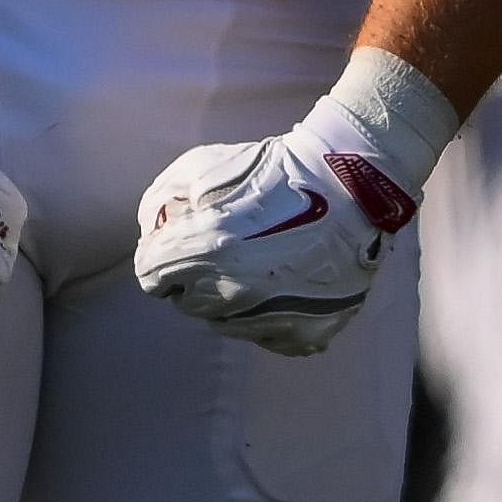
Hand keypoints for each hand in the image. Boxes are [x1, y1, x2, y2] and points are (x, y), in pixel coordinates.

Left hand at [133, 119, 412, 354]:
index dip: (163, 255)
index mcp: (202, 252)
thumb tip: (151, 237)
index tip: (180, 242)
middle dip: (197, 276)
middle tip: (227, 247)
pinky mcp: (304, 334)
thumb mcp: (199, 167)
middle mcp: (232, 295)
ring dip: (232, 296)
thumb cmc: (272, 170)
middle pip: (188, 301)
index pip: (152, 276)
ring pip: (226, 321)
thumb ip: (160, 205)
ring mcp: (270, 319)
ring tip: (260, 261)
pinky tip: (285, 282)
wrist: (350, 184)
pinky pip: (267, 335)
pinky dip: (269, 314)